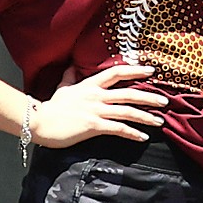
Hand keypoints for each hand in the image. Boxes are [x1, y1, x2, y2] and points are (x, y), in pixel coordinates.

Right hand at [23, 61, 165, 149]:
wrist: (37, 122)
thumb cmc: (49, 108)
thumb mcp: (62, 88)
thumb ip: (70, 77)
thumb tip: (71, 65)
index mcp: (89, 85)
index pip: (116, 72)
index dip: (135, 70)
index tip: (151, 71)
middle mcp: (96, 96)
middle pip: (129, 92)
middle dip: (149, 97)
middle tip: (165, 101)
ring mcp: (95, 110)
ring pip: (127, 111)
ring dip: (146, 116)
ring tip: (159, 121)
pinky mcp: (93, 125)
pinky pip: (118, 129)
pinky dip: (133, 133)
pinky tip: (143, 137)